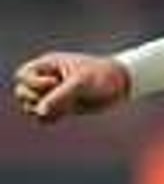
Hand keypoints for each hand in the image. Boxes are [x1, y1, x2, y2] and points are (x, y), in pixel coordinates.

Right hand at [12, 52, 129, 123]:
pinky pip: (43, 117)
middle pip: (21, 93)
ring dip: (43, 111)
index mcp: (49, 64)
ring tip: (65, 106)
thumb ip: (59, 96)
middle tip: (59, 98)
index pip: (22, 76)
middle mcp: (47, 78)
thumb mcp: (81, 83)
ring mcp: (52, 93)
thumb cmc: (103, 76)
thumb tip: (40, 111)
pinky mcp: (60, 106)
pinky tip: (66, 113)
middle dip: (36, 99)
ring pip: (30, 107)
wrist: (122, 85)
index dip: (34, 83)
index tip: (54, 82)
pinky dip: (50, 118)